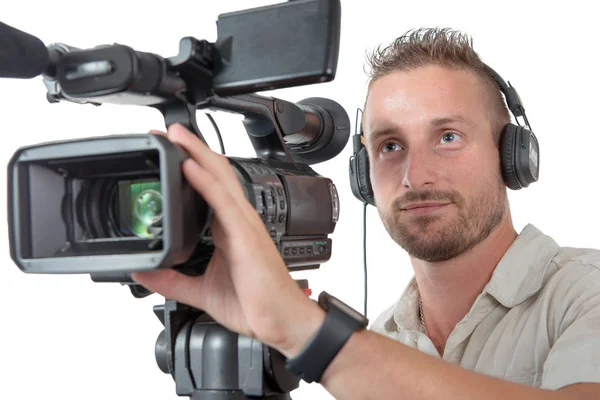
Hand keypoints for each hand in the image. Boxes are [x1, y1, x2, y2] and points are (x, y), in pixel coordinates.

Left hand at [131, 124, 324, 356]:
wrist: (280, 321)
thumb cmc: (253, 303)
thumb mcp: (201, 291)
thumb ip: (172, 280)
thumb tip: (144, 271)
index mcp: (228, 230)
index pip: (208, 187)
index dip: (190, 165)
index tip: (167, 152)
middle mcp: (237, 221)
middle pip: (214, 173)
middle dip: (191, 149)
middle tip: (166, 132)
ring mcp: (243, 224)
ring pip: (219, 178)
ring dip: (196, 154)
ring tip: (175, 135)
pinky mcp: (245, 235)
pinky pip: (222, 201)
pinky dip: (205, 182)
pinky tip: (189, 166)